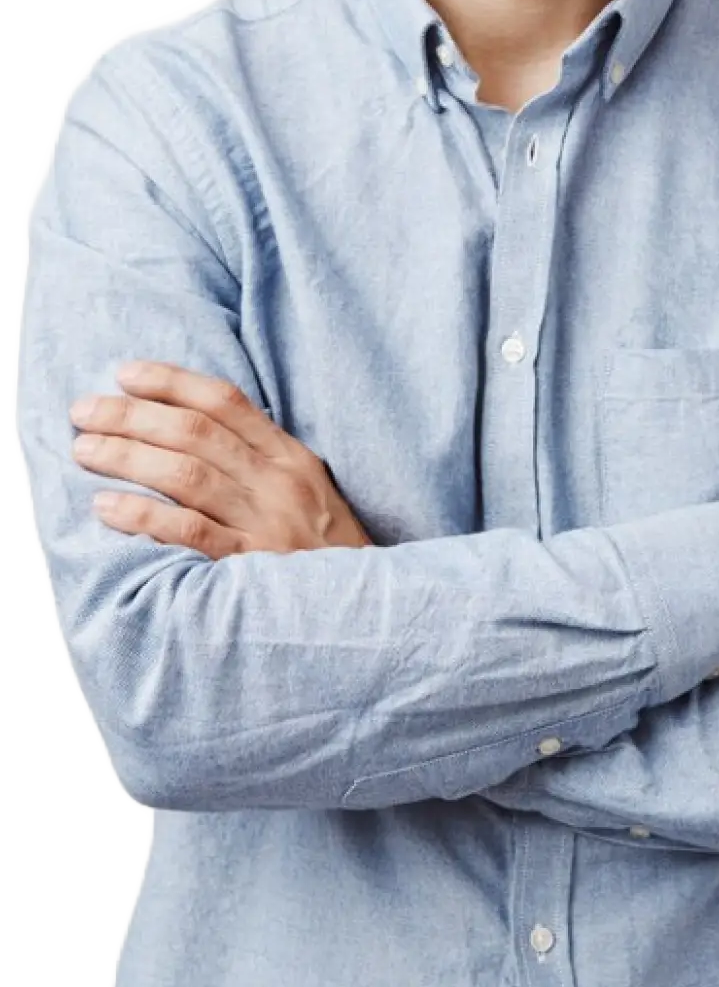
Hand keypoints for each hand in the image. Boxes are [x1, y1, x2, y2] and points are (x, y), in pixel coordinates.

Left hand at [70, 362, 372, 559]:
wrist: (366, 612)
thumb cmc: (325, 552)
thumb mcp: (307, 491)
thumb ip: (259, 461)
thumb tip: (189, 430)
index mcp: (291, 457)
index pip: (225, 402)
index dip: (172, 382)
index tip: (125, 374)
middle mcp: (279, 483)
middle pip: (196, 433)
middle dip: (133, 416)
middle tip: (83, 412)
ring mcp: (267, 525)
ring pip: (187, 475)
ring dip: (129, 457)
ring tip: (85, 450)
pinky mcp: (251, 568)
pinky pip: (189, 534)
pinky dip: (144, 517)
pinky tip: (107, 507)